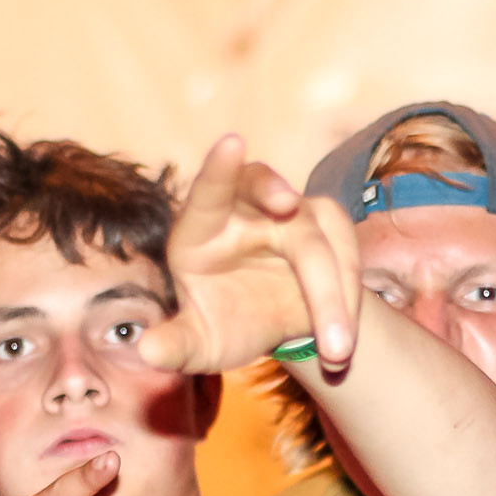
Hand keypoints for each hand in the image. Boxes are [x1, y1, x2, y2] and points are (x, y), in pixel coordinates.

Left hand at [138, 133, 362, 373]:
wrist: (268, 323)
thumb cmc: (221, 322)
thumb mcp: (197, 342)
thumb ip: (174, 345)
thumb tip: (148, 352)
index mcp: (202, 227)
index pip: (210, 192)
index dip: (220, 169)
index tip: (232, 142)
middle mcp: (249, 210)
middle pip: (275, 200)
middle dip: (283, 205)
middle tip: (287, 208)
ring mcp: (293, 214)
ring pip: (319, 240)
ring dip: (333, 295)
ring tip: (336, 352)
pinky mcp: (328, 229)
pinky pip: (347, 258)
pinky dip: (347, 301)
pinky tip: (342, 340)